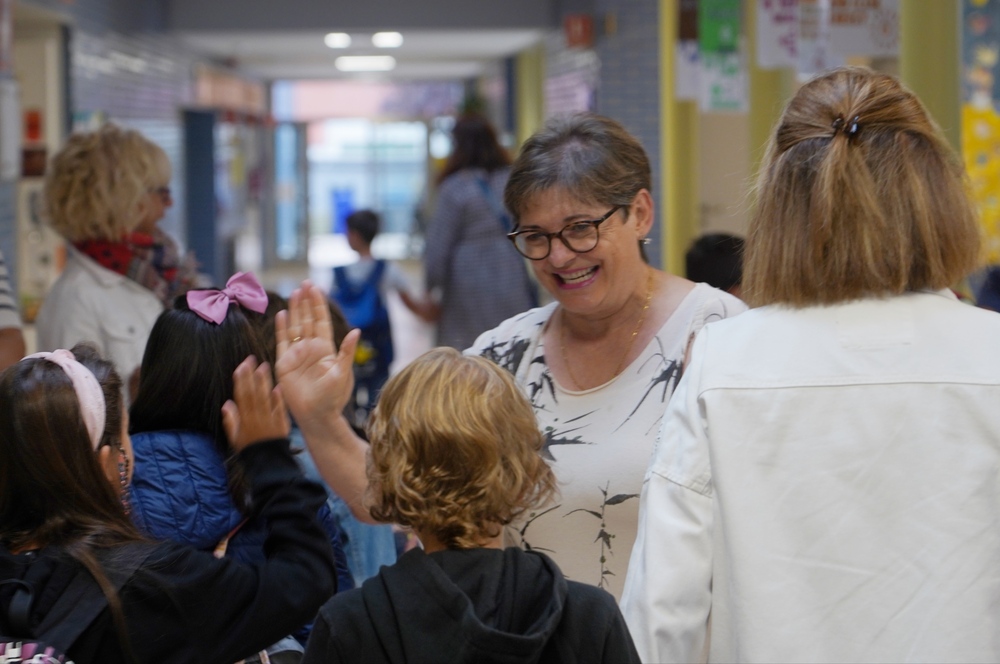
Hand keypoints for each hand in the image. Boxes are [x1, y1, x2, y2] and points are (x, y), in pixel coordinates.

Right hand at [222, 356, 289, 451]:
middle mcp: (257, 417)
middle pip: (253, 393)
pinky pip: (280, 409)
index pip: (242, 396)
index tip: (241, 366)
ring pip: (266, 398)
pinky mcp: (282, 423)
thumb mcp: (235, 438)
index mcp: (244, 420)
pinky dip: (279, 398)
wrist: (268, 464)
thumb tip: (227, 403)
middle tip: (251, 359)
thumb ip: (231, 421)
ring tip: (264, 366)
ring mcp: (270, 419)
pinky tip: (278, 386)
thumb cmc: (249, 450)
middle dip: (251, 376)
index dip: (241, 381)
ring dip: (265, 382)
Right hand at [276, 281, 359, 430]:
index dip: (318, 305)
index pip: (321, 321)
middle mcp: (311, 348)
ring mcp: (297, 355)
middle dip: (306, 302)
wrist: (317, 415)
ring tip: (294, 293)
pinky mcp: (284, 363)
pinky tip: (282, 314)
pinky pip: (282, 342)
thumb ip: (347, 352)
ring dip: (294, 310)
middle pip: (307, 319)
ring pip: (295, 327)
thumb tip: (356, 331)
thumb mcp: (343, 373)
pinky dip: (281, 328)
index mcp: (326, 349)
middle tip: (304, 283)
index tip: (316, 288)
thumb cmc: (333, 397)